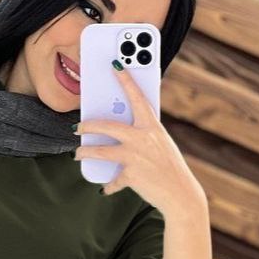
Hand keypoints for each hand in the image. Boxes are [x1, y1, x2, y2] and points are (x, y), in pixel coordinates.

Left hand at [73, 61, 205, 217]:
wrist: (181, 194)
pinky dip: (108, 185)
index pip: (137, 97)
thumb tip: (115, 133)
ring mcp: (136, 156)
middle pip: (108, 125)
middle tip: (77, 126)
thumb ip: (141, 135)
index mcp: (153, 126)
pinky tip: (104, 188)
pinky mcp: (131, 175)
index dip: (126, 80)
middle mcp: (144, 138)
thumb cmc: (168, 167)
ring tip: (77, 154)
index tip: (115, 64)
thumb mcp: (158, 145)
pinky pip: (113, 180)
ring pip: (101, 151)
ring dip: (85, 152)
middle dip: (89, 124)